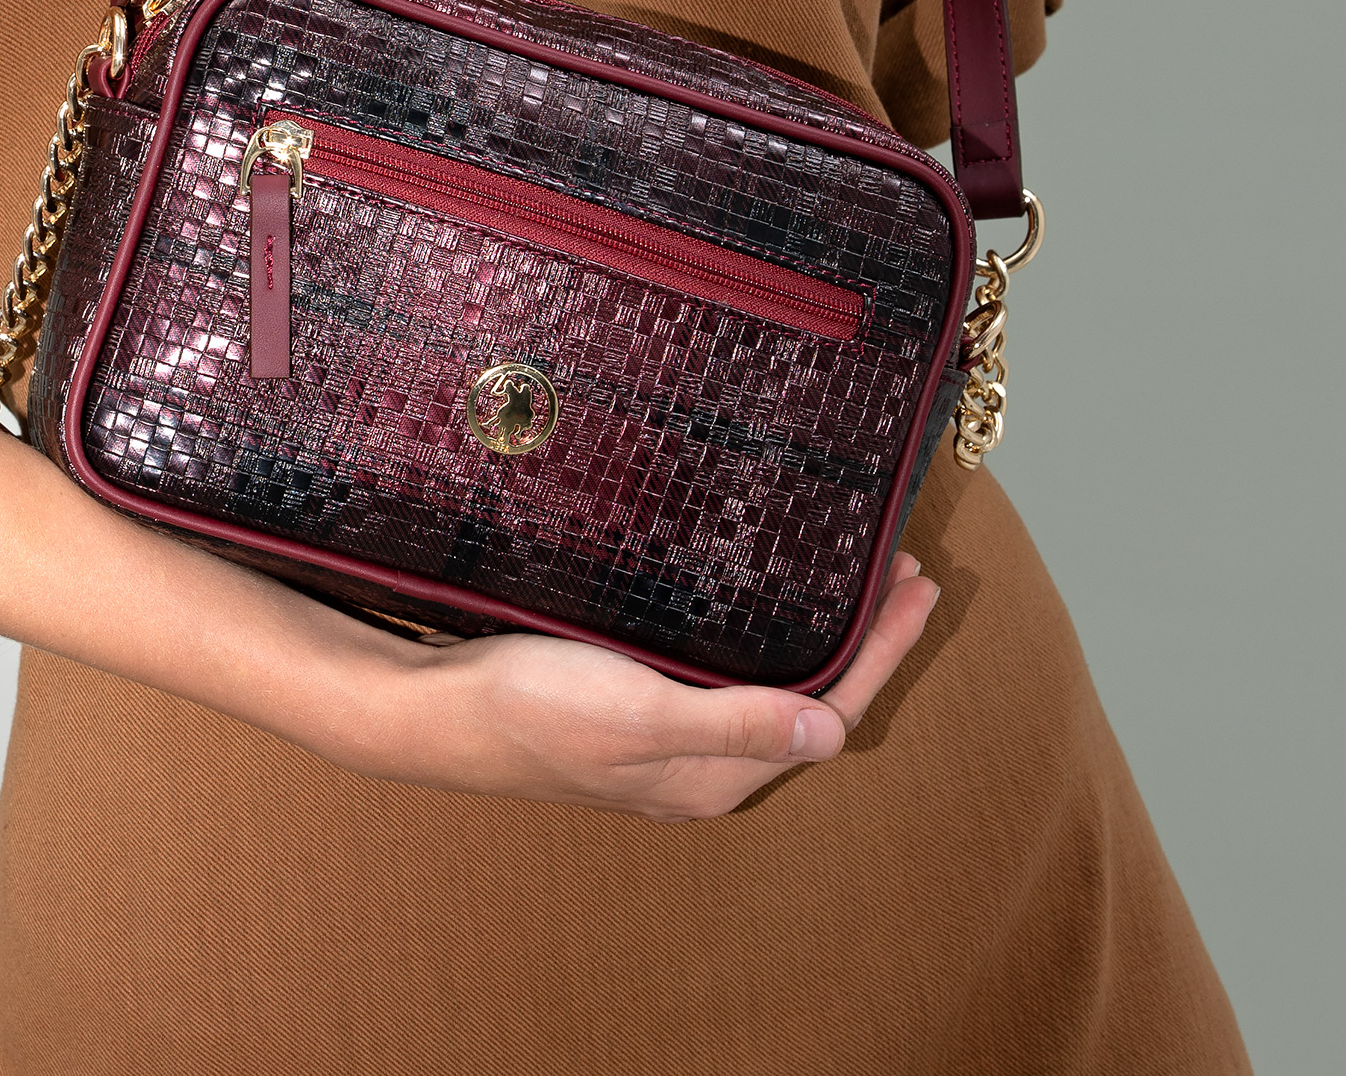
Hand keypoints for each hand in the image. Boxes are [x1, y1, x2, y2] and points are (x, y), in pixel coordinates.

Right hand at [346, 553, 937, 820]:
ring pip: (770, 684)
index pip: (828, 711)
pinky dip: (763, 634)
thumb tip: (831, 735)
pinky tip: (759, 602)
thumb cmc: (528, 709)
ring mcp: (667, 736)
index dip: (881, 650)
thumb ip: (734, 724)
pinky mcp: (634, 703)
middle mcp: (700, 764)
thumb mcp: (637, 712)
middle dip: (864, 638)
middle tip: (903, 571)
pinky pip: (726, 671)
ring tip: (854, 581)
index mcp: (713, 776)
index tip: (915, 585)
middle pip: (809, 697)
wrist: (432, 711)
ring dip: (818, 633)